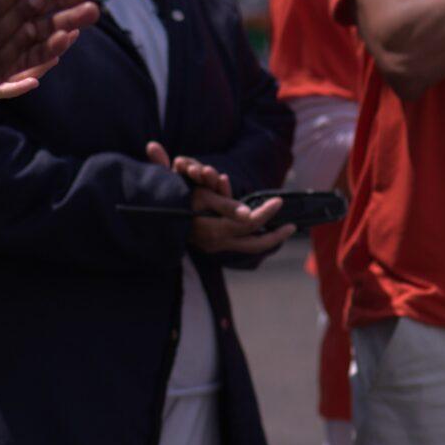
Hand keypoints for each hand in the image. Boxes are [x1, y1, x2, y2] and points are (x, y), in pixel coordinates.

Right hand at [148, 144, 292, 254]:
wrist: (153, 221)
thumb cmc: (176, 201)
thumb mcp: (200, 197)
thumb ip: (225, 204)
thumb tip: (248, 212)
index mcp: (215, 230)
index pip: (249, 224)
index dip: (266, 212)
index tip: (279, 201)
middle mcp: (217, 242)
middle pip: (254, 244)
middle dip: (275, 236)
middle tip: (291, 226)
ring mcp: (214, 247)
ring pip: (248, 247)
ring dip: (266, 238)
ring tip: (280, 228)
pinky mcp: (212, 246)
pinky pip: (239, 245)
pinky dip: (252, 238)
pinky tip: (260, 230)